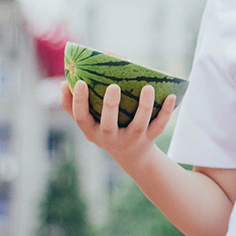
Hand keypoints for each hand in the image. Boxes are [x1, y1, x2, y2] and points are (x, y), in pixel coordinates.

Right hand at [60, 78, 175, 169]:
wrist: (130, 153)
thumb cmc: (103, 127)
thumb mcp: (87, 120)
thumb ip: (72, 104)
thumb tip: (64, 82)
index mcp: (91, 131)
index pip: (81, 117)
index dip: (78, 102)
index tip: (80, 82)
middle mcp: (110, 138)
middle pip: (108, 124)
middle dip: (110, 106)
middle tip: (113, 86)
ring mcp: (131, 140)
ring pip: (138, 125)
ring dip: (144, 106)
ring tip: (148, 87)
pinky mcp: (149, 139)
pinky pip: (159, 126)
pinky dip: (166, 112)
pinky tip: (170, 96)